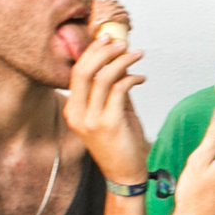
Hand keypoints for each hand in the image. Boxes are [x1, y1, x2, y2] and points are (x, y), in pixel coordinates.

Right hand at [64, 28, 147, 182]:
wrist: (125, 175)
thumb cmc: (120, 145)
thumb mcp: (112, 114)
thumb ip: (112, 91)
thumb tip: (119, 63)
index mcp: (72, 111)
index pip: (77, 73)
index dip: (91, 52)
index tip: (107, 39)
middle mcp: (77, 114)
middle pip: (85, 70)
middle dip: (104, 51)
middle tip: (122, 43)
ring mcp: (91, 120)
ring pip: (103, 77)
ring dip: (122, 61)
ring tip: (137, 55)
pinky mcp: (109, 124)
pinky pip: (119, 90)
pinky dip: (132, 78)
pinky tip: (141, 78)